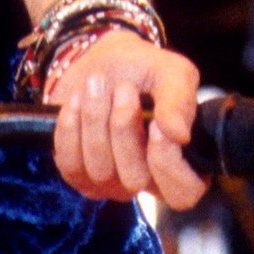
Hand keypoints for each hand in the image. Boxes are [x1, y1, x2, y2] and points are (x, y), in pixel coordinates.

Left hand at [47, 30, 207, 211]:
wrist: (98, 61)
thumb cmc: (141, 69)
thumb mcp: (170, 72)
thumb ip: (180, 100)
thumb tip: (180, 135)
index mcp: (181, 162)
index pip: (182, 192)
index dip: (167, 162)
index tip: (155, 123)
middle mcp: (148, 180)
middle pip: (135, 179)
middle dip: (123, 128)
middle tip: (123, 87)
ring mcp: (112, 183)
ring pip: (100, 171)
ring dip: (95, 119)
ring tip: (97, 84)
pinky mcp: (79, 175)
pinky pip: (70, 164)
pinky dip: (70, 127)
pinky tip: (76, 101)